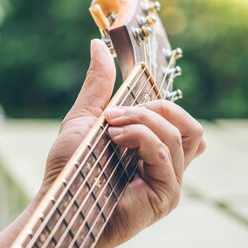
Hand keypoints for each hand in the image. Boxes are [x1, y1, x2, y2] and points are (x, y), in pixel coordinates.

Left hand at [39, 39, 205, 247]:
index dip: (157, 100)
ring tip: (110, 128)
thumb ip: (98, 85)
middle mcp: (166, 164)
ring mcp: (169, 180)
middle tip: (115, 115)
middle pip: (190, 123)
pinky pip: (167, 153)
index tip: (119, 100)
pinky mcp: (166, 195)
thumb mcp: (84, 119)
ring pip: (182, 133)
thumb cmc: (69, 168)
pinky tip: (115, 140)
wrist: (58, 203)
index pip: (176, 117)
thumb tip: (97, 44)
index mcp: (151, 147)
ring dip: (143, 120)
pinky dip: (141, 137)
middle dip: (154, 107)